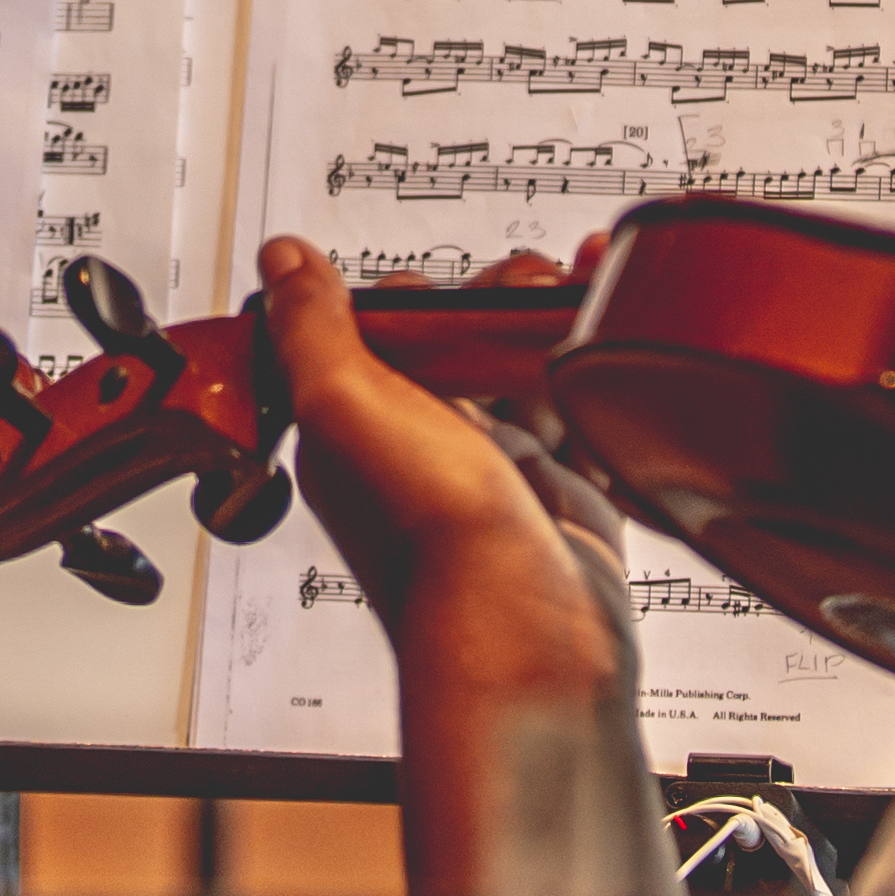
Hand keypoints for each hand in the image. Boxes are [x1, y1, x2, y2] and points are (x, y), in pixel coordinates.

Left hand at [259, 236, 619, 895]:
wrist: (526, 636)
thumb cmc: (429, 537)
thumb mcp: (345, 403)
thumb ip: (310, 326)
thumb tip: (280, 259)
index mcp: (355, 425)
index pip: (379, 330)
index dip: (419, 295)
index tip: (455, 281)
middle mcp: (420, 447)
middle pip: (459, 343)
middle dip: (498, 302)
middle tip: (532, 285)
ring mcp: (493, 472)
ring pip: (521, 371)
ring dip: (549, 324)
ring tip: (581, 288)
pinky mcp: (559, 496)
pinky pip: (578, 414)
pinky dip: (598, 368)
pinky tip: (614, 336)